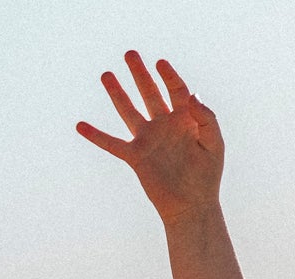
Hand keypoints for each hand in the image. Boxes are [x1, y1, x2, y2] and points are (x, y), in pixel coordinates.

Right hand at [75, 51, 223, 223]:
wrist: (192, 207)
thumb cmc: (207, 178)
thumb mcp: (214, 145)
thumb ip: (207, 118)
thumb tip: (191, 95)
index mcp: (185, 121)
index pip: (176, 91)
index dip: (169, 76)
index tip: (161, 64)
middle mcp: (164, 126)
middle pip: (150, 93)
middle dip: (140, 74)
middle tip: (130, 54)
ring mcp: (148, 140)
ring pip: (129, 111)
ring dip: (117, 93)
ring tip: (107, 75)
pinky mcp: (136, 157)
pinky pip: (112, 144)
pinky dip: (96, 136)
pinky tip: (80, 126)